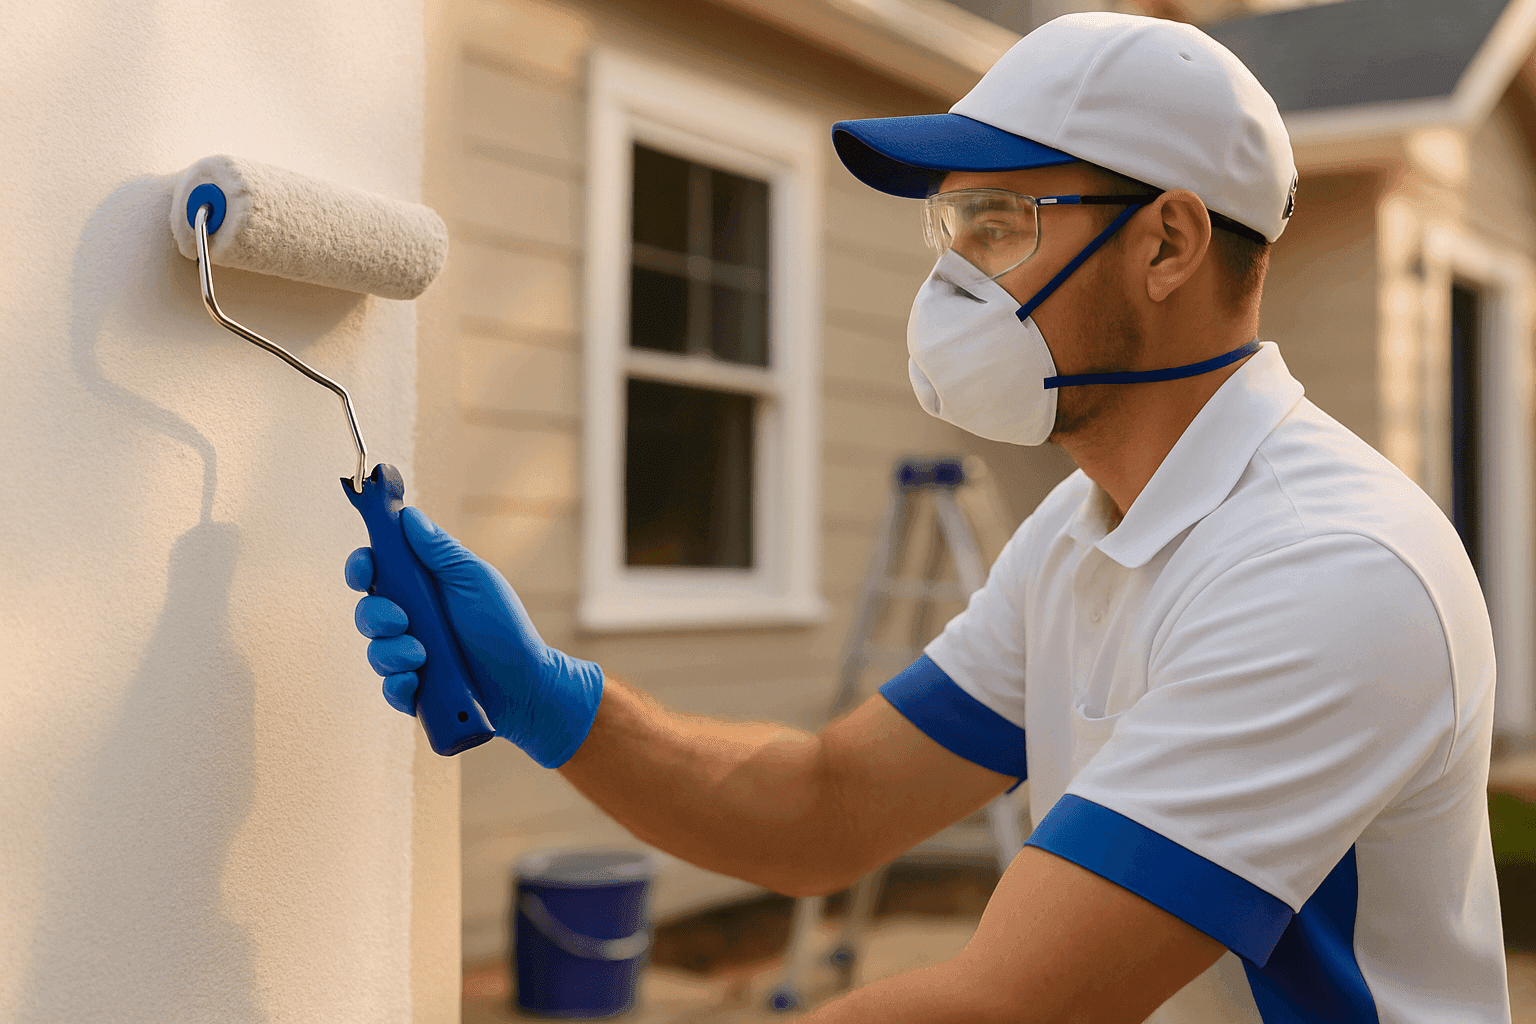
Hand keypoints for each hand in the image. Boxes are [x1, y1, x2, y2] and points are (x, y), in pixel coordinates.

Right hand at [344, 507, 603, 768]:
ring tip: (422, 656)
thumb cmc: (502, 624)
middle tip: (402, 621)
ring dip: (393, 653)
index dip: (362, 567)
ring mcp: (407, 656)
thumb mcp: (474, 579)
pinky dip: (398, 686)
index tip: (367, 571)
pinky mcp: (413, 691)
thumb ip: (440, 551)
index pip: (376, 570)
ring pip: (375, 652)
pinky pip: (388, 690)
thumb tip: (409, 515)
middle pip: (366, 611)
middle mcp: (409, 620)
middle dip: (376, 616)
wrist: (524, 680)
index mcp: (420, 588)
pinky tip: (416, 682)